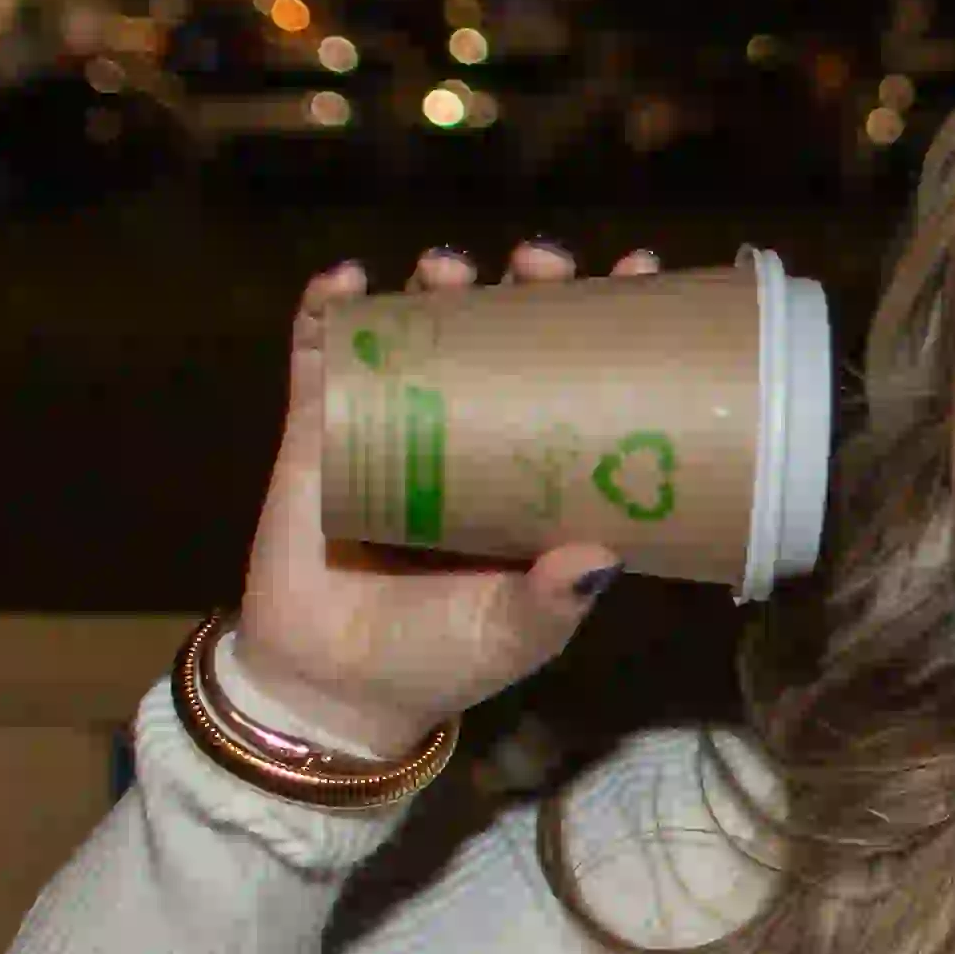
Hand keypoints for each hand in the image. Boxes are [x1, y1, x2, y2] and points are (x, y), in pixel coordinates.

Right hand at [226, 241, 663, 755]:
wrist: (332, 688)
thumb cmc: (441, 656)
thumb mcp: (513, 632)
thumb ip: (553, 601)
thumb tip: (600, 559)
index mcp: (534, 468)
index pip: (581, 376)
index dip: (608, 319)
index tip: (636, 270)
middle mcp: (471, 432)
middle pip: (505, 330)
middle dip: (525, 284)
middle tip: (537, 265)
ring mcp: (391, 421)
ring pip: (419, 327)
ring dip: (435, 283)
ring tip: (445, 272)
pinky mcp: (318, 430)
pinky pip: (319, 355)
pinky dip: (326, 312)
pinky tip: (343, 283)